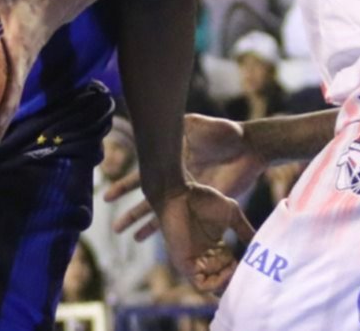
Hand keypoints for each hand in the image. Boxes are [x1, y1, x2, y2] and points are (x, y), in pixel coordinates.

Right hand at [108, 114, 267, 239]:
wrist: (250, 147)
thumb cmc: (227, 134)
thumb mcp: (209, 127)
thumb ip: (198, 127)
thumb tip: (180, 123)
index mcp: (172, 159)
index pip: (144, 175)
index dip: (126, 186)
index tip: (109, 196)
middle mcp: (176, 175)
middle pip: (148, 196)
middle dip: (131, 211)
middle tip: (114, 225)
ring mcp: (188, 189)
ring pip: (161, 210)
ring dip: (144, 223)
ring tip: (127, 235)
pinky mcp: (203, 199)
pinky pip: (182, 216)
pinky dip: (169, 225)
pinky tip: (154, 236)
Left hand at [156, 184, 255, 293]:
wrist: (180, 194)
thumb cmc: (203, 200)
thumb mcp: (232, 215)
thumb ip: (245, 231)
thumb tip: (262, 245)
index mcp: (214, 248)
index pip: (230, 268)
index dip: (242, 268)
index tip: (256, 263)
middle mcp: (204, 258)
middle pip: (223, 280)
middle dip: (237, 278)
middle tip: (249, 270)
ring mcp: (194, 263)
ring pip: (214, 286)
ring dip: (229, 281)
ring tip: (238, 268)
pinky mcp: (185, 265)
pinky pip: (201, 285)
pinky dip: (217, 283)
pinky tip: (228, 269)